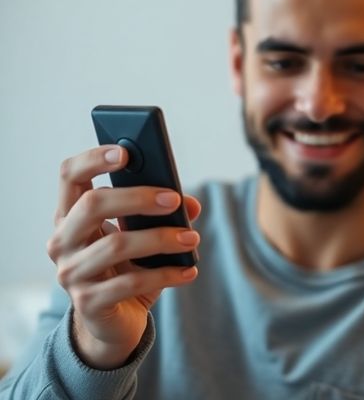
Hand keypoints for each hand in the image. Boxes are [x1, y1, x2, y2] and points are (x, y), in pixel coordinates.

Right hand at [47, 145, 201, 368]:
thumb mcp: (144, 236)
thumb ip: (164, 214)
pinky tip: (189, 271)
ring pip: (116, 245)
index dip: (94, 159)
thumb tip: (191, 203)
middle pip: (92, 205)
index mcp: (71, 216)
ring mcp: (71, 274)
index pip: (70, 176)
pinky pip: (131, 283)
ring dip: (161, 239)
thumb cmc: (127, 268)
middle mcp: (62, 242)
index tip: (126, 152)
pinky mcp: (88, 303)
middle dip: (138, 197)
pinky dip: (166, 274)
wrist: (115, 322)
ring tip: (192, 239)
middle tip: (175, 200)